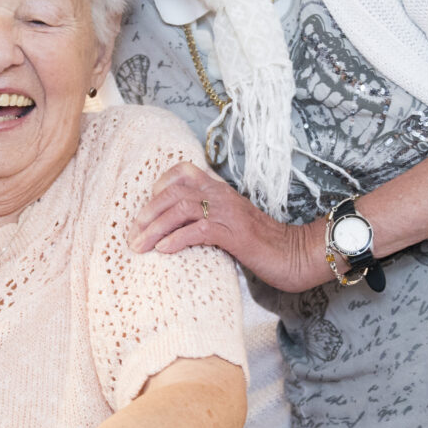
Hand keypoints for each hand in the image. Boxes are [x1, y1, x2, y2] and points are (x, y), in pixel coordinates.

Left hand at [127, 160, 324, 292]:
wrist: (295, 255)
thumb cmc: (264, 245)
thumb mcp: (232, 225)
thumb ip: (210, 219)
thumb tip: (180, 230)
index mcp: (221, 191)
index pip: (184, 171)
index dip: (160, 184)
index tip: (147, 207)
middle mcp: (222, 196)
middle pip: (174, 191)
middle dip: (147, 213)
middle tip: (132, 235)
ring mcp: (228, 213)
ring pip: (181, 209)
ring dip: (155, 228)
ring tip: (140, 246)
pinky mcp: (235, 234)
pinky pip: (199, 230)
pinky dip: (177, 239)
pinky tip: (164, 251)